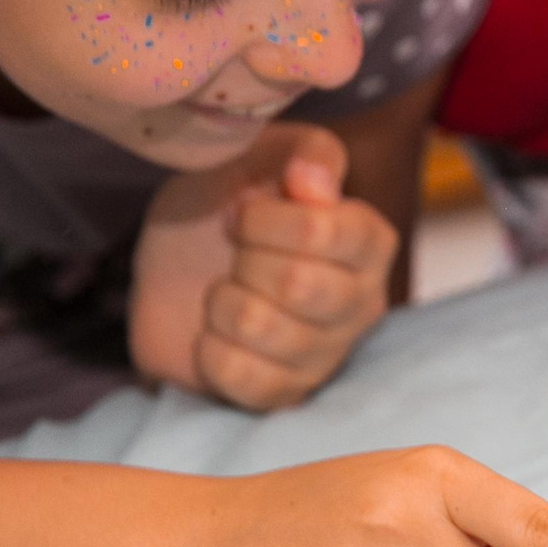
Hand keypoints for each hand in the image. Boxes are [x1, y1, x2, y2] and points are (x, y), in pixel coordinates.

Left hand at [132, 123, 398, 410]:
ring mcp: (327, 354)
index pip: (323, 232)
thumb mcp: (259, 155)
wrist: (177, 265)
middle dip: (241, 259)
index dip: (262, 219)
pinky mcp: (286, 394)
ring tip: (225, 292)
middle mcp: (363, 302)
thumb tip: (312, 182)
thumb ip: (304, 152)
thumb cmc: (227, 204)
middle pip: (296, 282)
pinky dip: (209, 349)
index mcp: (369, 241)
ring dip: (219, 301)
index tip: (239, 212)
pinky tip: (216, 335)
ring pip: (260, 326)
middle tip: (232, 254)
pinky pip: (240, 375)